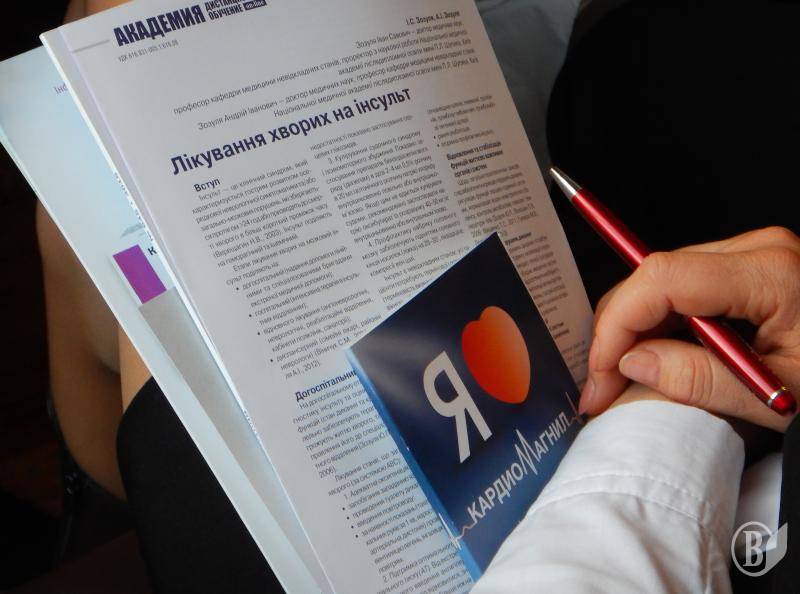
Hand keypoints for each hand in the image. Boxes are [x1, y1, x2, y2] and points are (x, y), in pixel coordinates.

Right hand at [582, 226, 799, 431]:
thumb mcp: (780, 397)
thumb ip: (699, 380)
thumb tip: (629, 362)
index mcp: (772, 272)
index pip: (662, 280)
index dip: (618, 325)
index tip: (601, 372)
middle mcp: (757, 250)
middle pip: (653, 277)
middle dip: (617, 333)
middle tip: (602, 386)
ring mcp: (750, 255)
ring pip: (660, 283)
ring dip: (634, 331)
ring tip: (625, 378)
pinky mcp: (745, 269)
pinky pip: (681, 289)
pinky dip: (658, 325)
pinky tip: (656, 359)